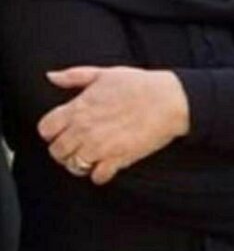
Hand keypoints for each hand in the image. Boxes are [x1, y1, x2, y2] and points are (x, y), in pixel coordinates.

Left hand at [38, 66, 188, 184]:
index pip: (45, 129)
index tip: (65, 129)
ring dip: (81, 162)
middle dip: (66, 149)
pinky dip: (101, 173)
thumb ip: (75, 76)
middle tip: (79, 144)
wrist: (171, 100)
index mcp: (79, 108)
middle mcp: (84, 129)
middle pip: (56, 151)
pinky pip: (96, 177)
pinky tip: (109, 161)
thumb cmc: (141, 85)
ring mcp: (99, 146)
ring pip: (73, 166)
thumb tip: (51, 76)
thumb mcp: (106, 73)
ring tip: (94, 154)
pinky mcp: (117, 159)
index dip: (53, 130)